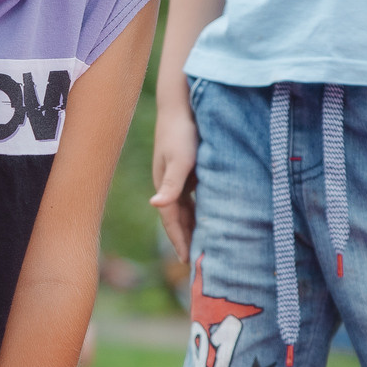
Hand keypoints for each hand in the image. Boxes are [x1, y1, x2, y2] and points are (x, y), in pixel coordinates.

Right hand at [148, 97, 198, 260]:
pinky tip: (210, 214)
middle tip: (196, 261)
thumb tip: (156, 205)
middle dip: (185, 238)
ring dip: (192, 226)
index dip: (179, 240)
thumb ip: (171, 184)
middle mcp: (169, 184)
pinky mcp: (188, 168)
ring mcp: (177, 176)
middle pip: (177, 218)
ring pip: (186, 209)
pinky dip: (200, 210)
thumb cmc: (182, 132)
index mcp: (165, 185)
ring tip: (203, 244)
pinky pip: (194, 197)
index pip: (171, 220)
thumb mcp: (180, 159)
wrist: (181, 105)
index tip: (187, 261)